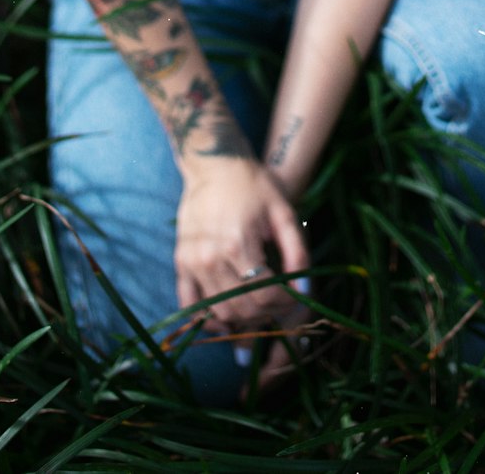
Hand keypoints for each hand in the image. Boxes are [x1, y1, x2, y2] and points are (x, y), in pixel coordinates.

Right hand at [174, 156, 308, 375]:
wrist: (215, 163)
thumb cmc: (254, 184)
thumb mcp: (283, 211)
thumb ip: (297, 251)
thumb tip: (303, 290)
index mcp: (238, 243)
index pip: (264, 296)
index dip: (284, 303)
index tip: (294, 296)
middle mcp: (211, 257)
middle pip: (243, 308)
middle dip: (267, 313)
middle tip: (279, 302)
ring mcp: (193, 262)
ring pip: (221, 311)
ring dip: (244, 318)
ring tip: (259, 306)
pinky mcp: (181, 262)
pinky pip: (191, 304)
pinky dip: (208, 319)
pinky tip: (226, 321)